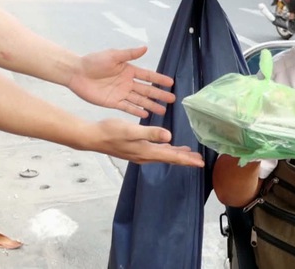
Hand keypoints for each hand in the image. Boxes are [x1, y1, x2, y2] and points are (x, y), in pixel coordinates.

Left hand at [67, 46, 174, 117]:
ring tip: (163, 111)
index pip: (148, 76)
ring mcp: (121, 93)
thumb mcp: (113, 56)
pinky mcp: (113, 102)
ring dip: (151, 105)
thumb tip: (145, 48)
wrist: (77, 73)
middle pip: (147, 90)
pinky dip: (136, 111)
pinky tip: (146, 115)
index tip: (171, 83)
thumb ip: (129, 54)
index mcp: (129, 70)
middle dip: (159, 95)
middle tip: (172, 99)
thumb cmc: (93, 61)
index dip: (159, 79)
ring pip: (140, 100)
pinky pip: (127, 108)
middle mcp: (128, 83)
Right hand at [87, 119, 203, 166]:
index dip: (187, 159)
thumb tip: (169, 136)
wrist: (93, 137)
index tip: (201, 163)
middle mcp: (146, 155)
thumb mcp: (131, 131)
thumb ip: (150, 133)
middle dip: (186, 159)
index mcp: (147, 151)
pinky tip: (168, 146)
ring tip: (189, 154)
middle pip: (170, 159)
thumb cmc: (111, 131)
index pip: (172, 157)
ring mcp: (140, 154)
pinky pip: (157, 152)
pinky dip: (166, 150)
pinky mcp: (136, 150)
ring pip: (164, 156)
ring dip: (177, 155)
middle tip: (200, 161)